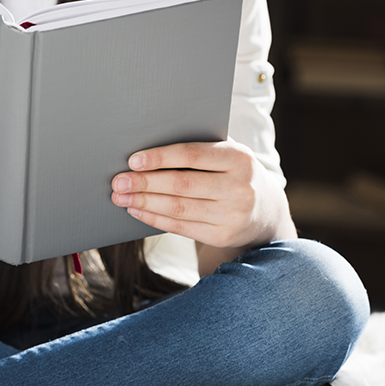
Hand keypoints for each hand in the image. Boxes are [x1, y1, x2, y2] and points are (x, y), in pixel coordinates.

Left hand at [111, 139, 294, 250]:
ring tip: (121, 196)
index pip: (192, 155)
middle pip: (181, 184)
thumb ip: (198, 150)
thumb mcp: (227, 156)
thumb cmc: (234, 174)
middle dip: (145, 183)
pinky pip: (181, 227)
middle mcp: (239, 187)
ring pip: (178, 208)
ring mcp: (233, 214)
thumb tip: (146, 153)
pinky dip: (154, 218)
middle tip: (118, 181)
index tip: (133, 160)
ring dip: (144, 202)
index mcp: (239, 158)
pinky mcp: (223, 235)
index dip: (160, 158)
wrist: (266, 211)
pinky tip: (136, 210)